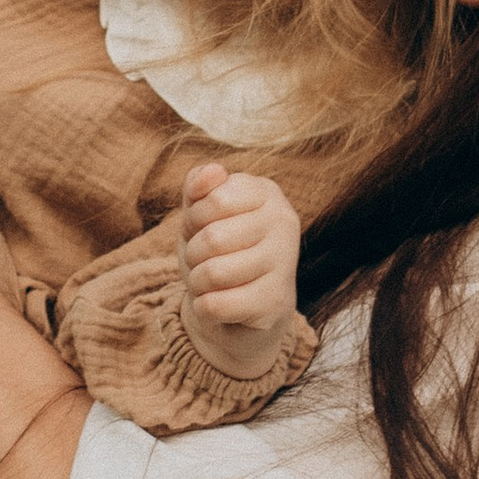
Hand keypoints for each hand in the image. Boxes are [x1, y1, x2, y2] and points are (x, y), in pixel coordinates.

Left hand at [180, 164, 302, 379]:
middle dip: (193, 254)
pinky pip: (216, 305)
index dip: (195, 219)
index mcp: (267, 193)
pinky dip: (204, 308)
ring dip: (197, 282)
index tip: (202, 228)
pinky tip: (219, 305)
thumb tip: (212, 170)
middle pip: (212, 238)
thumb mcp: (201, 216)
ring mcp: (285, 264)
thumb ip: (199, 187)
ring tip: (210, 282)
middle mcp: (285, 223)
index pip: (214, 200)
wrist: (244, 307)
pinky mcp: (276, 303)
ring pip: (213, 274)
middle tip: (204, 260)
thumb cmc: (219, 251)